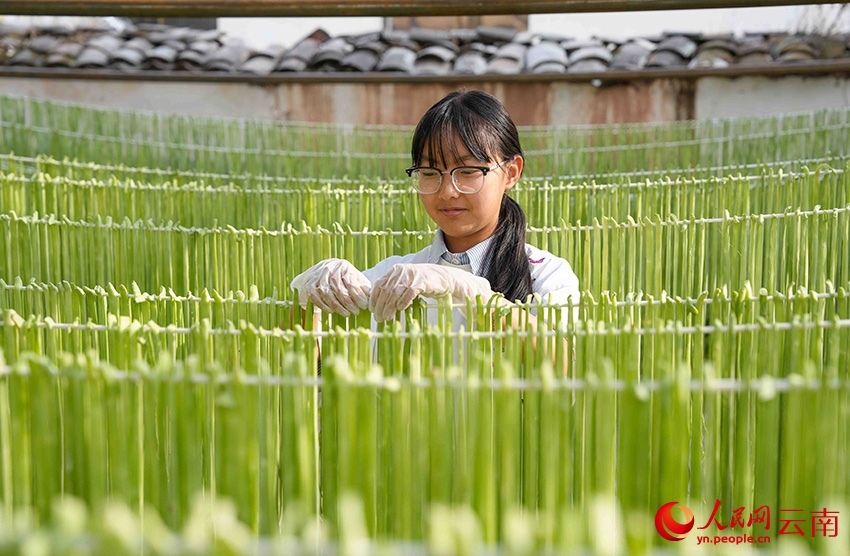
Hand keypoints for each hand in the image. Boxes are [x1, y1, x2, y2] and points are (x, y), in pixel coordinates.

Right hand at [290, 258, 370, 315]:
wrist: (321, 270)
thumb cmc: (343, 276)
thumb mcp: (355, 277)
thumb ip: (362, 285)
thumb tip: (371, 295)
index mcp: (343, 267)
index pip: (351, 282)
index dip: (358, 295)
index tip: (364, 305)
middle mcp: (330, 269)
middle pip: (339, 289)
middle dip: (349, 303)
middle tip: (356, 312)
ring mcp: (318, 277)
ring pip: (327, 294)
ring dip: (337, 306)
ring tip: (346, 314)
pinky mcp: (309, 284)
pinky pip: (316, 297)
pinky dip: (324, 305)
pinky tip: (331, 311)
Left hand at [369, 263, 493, 320]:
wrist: (445, 279)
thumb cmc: (423, 284)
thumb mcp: (405, 284)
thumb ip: (393, 289)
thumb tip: (378, 304)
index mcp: (395, 270)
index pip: (379, 284)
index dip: (374, 298)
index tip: (372, 310)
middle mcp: (401, 271)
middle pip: (386, 290)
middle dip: (381, 306)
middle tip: (379, 318)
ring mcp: (411, 275)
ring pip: (395, 292)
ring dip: (390, 307)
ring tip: (387, 318)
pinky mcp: (421, 281)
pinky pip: (409, 293)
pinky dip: (404, 302)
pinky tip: (401, 310)